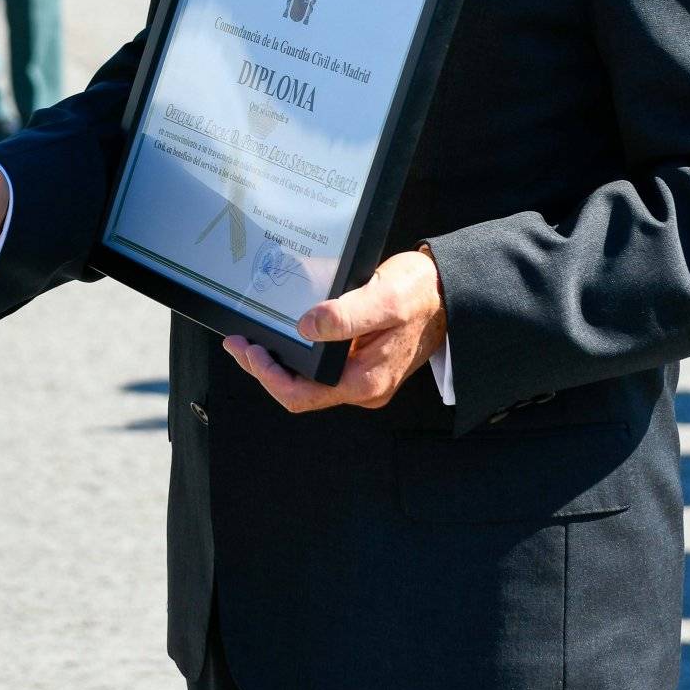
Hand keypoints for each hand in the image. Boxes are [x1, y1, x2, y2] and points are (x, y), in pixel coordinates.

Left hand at [222, 248, 447, 412]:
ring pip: (309, 380)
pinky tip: (286, 332)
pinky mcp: (362, 361)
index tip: (248, 349)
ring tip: (255, 338)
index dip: (268, 376)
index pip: (301, 395)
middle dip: (265, 369)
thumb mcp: (383, 299)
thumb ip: (346, 316)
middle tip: (240, 342)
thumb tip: (306, 327)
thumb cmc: (420, 295)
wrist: (449, 294)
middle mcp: (363, 387)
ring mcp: (362, 376)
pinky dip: (298, 353)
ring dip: (279, 362)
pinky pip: (321, 367)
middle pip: (300, 391)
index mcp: (365, 380)